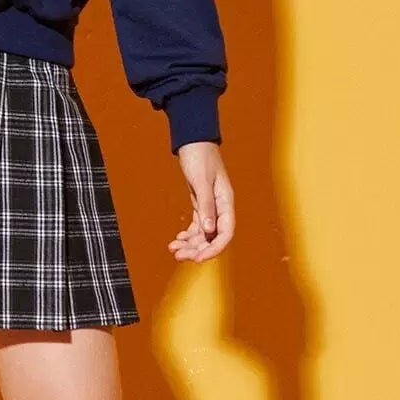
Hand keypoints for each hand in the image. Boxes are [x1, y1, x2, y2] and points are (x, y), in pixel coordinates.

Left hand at [169, 141, 233, 261]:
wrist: (193, 140)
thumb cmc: (200, 156)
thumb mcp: (201, 181)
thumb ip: (206, 205)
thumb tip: (209, 231)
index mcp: (226, 201)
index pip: (225, 233)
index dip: (214, 248)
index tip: (198, 258)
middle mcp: (221, 206)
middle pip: (212, 236)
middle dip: (197, 249)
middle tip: (179, 256)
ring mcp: (210, 205)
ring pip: (203, 233)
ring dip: (190, 244)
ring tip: (174, 250)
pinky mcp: (200, 203)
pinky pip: (197, 225)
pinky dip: (188, 234)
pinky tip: (178, 239)